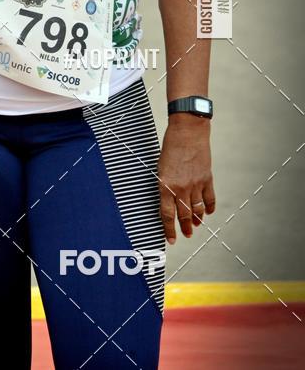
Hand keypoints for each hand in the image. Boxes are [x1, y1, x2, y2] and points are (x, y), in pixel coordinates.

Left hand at [158, 115, 214, 243]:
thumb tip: (168, 197)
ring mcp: (196, 184)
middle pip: (183, 215)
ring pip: (197, 209)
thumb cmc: (170, 145)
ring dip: (196, 219)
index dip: (169, 229)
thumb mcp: (161, 166)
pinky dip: (209, 207)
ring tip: (195, 225)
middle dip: (184, 228)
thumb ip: (165, 183)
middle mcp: (181, 187)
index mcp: (165, 184)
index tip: (170, 240)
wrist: (188, 131)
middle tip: (186, 235)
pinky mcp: (207, 178)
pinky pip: (210, 198)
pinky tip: (208, 212)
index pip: (167, 214)